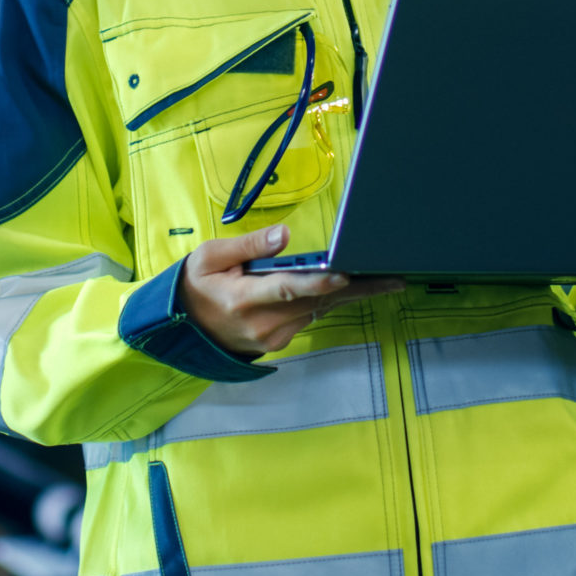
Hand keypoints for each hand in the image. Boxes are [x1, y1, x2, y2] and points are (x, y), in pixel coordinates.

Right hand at [180, 224, 402, 357]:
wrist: (183, 328)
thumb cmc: (196, 285)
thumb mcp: (209, 257)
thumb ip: (248, 245)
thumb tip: (283, 235)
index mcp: (243, 299)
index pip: (287, 289)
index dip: (318, 282)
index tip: (344, 274)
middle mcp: (263, 322)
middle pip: (317, 301)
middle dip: (356, 288)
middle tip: (392, 278)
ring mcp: (274, 335)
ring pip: (319, 310)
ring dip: (351, 294)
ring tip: (386, 280)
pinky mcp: (281, 340)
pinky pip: (312, 316)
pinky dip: (333, 301)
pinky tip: (356, 288)